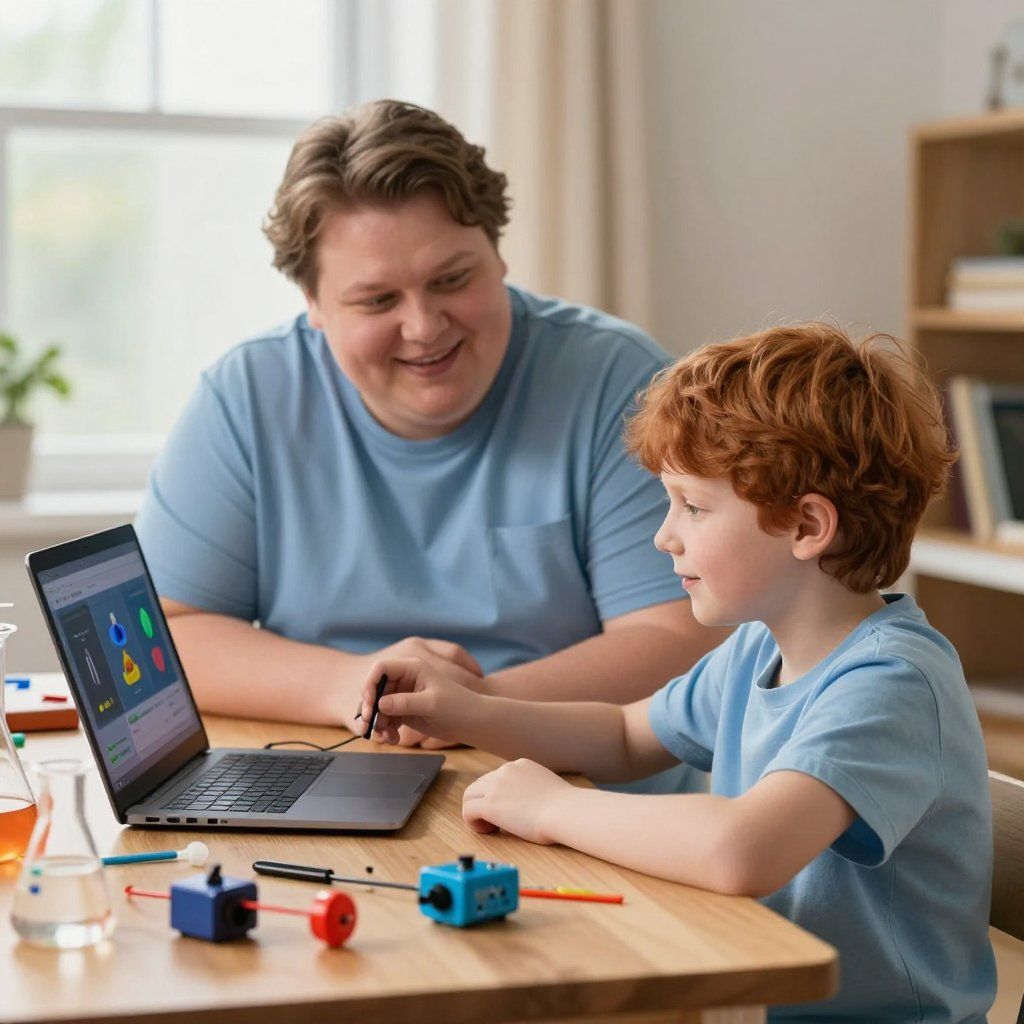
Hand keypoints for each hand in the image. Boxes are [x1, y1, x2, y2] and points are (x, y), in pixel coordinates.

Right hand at [357, 657, 481, 745]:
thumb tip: (379, 704)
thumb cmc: (456, 706)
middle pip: (375, 689)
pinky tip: (392, 739)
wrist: (471, 722)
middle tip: (368, 726)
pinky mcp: (403, 711)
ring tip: (385, 736)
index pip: (381, 669)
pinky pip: (385, 718)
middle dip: (369, 708)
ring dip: (377, 722)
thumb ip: (404, 703)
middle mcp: (404, 679)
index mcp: (411, 668)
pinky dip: (385, 729)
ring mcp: (403, 695)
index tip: (368, 704)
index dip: (370, 684)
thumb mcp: (430, 703)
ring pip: (378, 706)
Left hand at [462, 759, 568, 844]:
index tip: (509, 810)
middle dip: (484, 802)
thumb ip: (532, 788)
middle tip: (498, 822)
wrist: (565, 812)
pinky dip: (473, 823)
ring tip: (492, 827)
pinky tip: (489, 831)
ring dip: (477, 812)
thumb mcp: (548, 786)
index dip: (498, 795)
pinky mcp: (490, 804)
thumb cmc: (565, 807)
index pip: (497, 777)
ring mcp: (496, 786)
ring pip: (470, 796)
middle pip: (480, 785)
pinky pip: (468, 811)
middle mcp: (506, 770)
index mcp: (521, 765)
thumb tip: (527, 802)